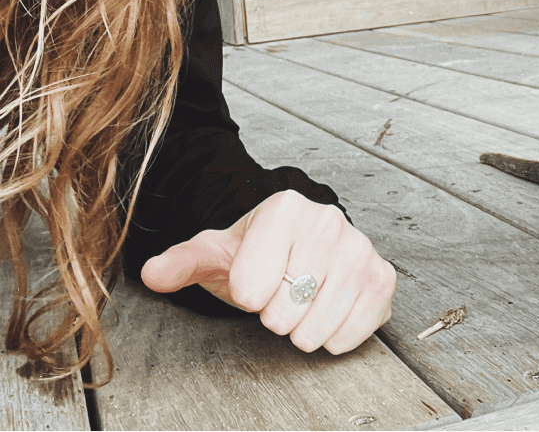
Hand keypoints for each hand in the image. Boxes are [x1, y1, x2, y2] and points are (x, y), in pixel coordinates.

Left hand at [140, 190, 396, 353]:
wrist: (304, 246)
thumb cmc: (260, 254)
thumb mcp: (217, 253)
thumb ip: (183, 262)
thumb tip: (152, 272)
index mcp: (285, 208)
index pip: (249, 289)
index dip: (246, 295)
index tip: (255, 278)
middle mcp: (327, 220)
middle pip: (282, 313)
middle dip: (275, 315)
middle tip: (281, 291)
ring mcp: (360, 248)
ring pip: (315, 329)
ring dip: (303, 328)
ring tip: (303, 300)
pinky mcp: (382, 278)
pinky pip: (350, 334)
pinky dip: (334, 335)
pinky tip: (328, 308)